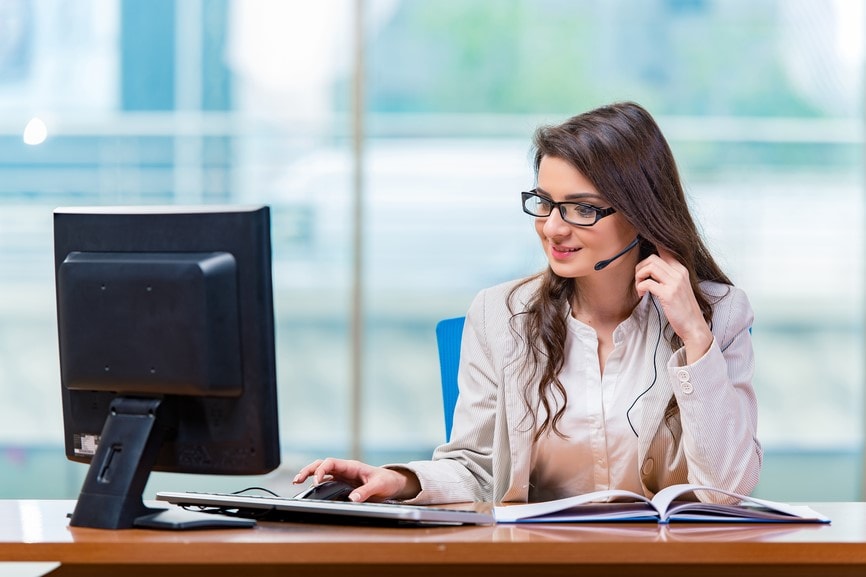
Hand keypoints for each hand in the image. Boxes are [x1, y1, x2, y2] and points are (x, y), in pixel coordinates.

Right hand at [293, 458, 420, 502]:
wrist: (393, 484)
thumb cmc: (387, 481)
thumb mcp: (379, 486)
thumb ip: (366, 492)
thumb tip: (353, 498)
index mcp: (351, 466)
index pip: (330, 463)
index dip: (321, 471)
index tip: (315, 482)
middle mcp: (344, 470)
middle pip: (321, 465)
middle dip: (308, 470)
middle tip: (297, 480)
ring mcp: (342, 476)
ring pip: (321, 472)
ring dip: (309, 475)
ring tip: (297, 482)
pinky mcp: (342, 484)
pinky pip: (326, 482)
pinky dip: (316, 484)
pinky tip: (309, 489)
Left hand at [634, 249, 712, 362]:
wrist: (693, 326)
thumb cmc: (682, 308)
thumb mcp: (678, 286)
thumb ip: (667, 275)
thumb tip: (649, 267)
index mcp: (681, 269)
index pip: (665, 250)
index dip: (650, 250)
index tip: (642, 261)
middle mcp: (679, 273)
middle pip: (653, 258)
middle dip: (640, 267)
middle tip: (639, 280)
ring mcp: (675, 283)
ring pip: (649, 267)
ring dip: (639, 276)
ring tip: (639, 287)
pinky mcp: (669, 294)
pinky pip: (648, 283)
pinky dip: (640, 287)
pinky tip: (642, 295)